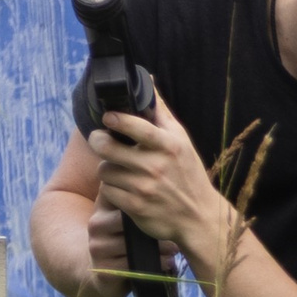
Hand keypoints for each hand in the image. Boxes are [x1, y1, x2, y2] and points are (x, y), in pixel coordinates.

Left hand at [87, 104, 229, 280]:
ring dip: (108, 169)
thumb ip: (161, 112)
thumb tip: (149, 80)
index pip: (137, 127)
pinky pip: (108, 192)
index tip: (108, 116)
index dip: (117, 119)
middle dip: (99, 142)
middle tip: (100, 140)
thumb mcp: (181, 141)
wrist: (198, 216)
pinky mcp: (135, 207)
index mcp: (169, 146)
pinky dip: (112, 190)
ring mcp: (144, 187)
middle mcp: (156, 166)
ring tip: (120, 170)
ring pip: (105, 170)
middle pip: (108, 148)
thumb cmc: (188, 174)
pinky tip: (124, 189)